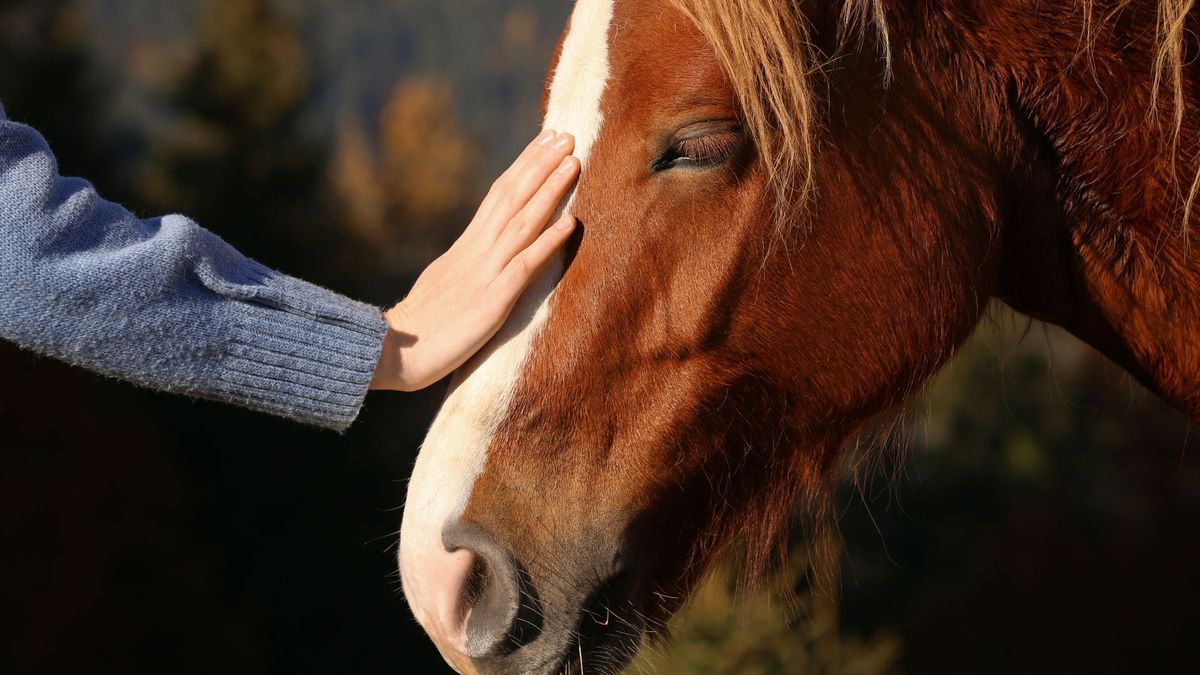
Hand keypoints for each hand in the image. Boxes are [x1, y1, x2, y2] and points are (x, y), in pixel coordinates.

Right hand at [369, 130, 579, 391]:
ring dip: (549, 190)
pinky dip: (548, 241)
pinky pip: (525, 265)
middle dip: (539, 164)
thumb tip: (478, 255)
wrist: (388, 353)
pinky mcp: (491, 301)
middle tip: (565, 134)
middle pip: (510, 197)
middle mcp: (475, 252)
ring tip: (573, 162)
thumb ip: (464, 267)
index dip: (523, 167)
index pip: (498, 196)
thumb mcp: (442, 285)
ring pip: (521, 221)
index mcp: (464, 248)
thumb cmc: (415, 330)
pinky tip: (570, 222)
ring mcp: (484, 274)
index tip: (544, 141)